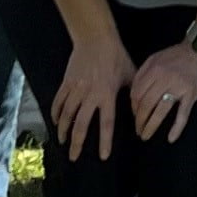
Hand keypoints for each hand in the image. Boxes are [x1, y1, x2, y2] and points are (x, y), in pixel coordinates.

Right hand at [51, 25, 132, 162]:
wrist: (96, 38)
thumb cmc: (116, 56)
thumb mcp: (130, 74)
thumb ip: (135, 93)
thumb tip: (140, 111)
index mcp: (107, 94)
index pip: (106, 123)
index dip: (104, 141)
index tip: (102, 156)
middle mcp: (90, 95)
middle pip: (81, 124)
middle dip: (77, 143)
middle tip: (73, 157)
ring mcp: (76, 88)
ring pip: (67, 115)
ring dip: (64, 130)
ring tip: (63, 141)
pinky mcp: (66, 82)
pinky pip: (59, 101)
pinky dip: (56, 113)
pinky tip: (55, 122)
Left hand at [131, 41, 196, 141]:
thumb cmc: (178, 55)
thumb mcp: (156, 58)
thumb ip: (143, 73)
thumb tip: (133, 94)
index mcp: (153, 69)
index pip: (137, 93)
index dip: (133, 107)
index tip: (134, 115)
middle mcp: (164, 78)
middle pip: (146, 104)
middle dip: (139, 120)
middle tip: (138, 130)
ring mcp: (178, 87)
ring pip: (160, 111)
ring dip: (150, 126)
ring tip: (146, 135)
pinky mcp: (191, 94)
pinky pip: (183, 114)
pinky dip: (177, 128)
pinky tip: (171, 138)